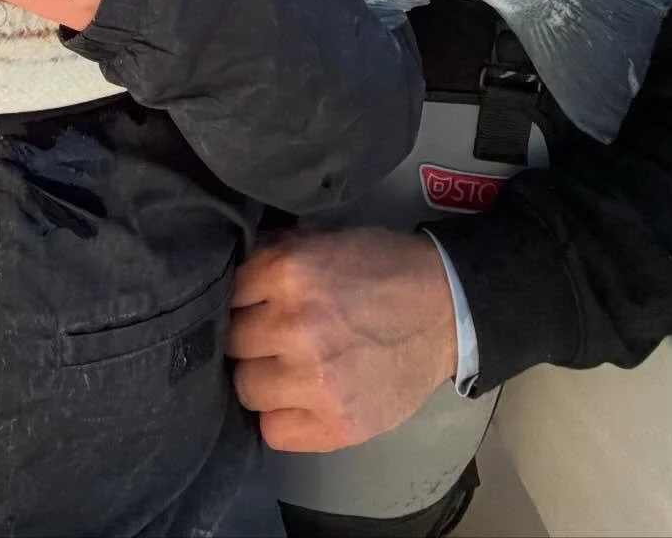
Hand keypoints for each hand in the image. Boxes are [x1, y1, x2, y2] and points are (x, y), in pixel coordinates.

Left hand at [227, 228, 457, 452]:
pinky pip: (275, 431)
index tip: (255, 306)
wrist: (444, 308)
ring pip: (247, 388)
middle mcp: (294, 326)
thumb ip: (273, 255)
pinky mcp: (337, 423)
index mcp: (288, 272)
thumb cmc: (379, 268)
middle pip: (232, 344)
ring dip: (263, 378)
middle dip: (249, 339)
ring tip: (288, 369)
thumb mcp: (321, 239)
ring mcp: (315, 380)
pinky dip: (282, 417)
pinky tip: (300, 400)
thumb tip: (228, 275)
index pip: (227, 295)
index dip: (241, 301)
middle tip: (273, 338)